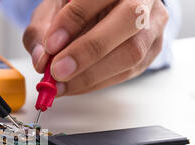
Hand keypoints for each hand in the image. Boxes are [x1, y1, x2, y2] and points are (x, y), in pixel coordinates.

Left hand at [23, 0, 168, 95]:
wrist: (106, 11)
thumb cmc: (77, 9)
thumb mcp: (53, 11)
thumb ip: (42, 31)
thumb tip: (41, 60)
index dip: (74, 19)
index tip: (51, 44)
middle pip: (128, 19)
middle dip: (88, 51)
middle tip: (58, 70)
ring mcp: (154, 23)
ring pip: (132, 51)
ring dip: (91, 74)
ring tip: (60, 85)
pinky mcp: (153, 48)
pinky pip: (128, 71)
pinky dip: (95, 83)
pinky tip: (74, 86)